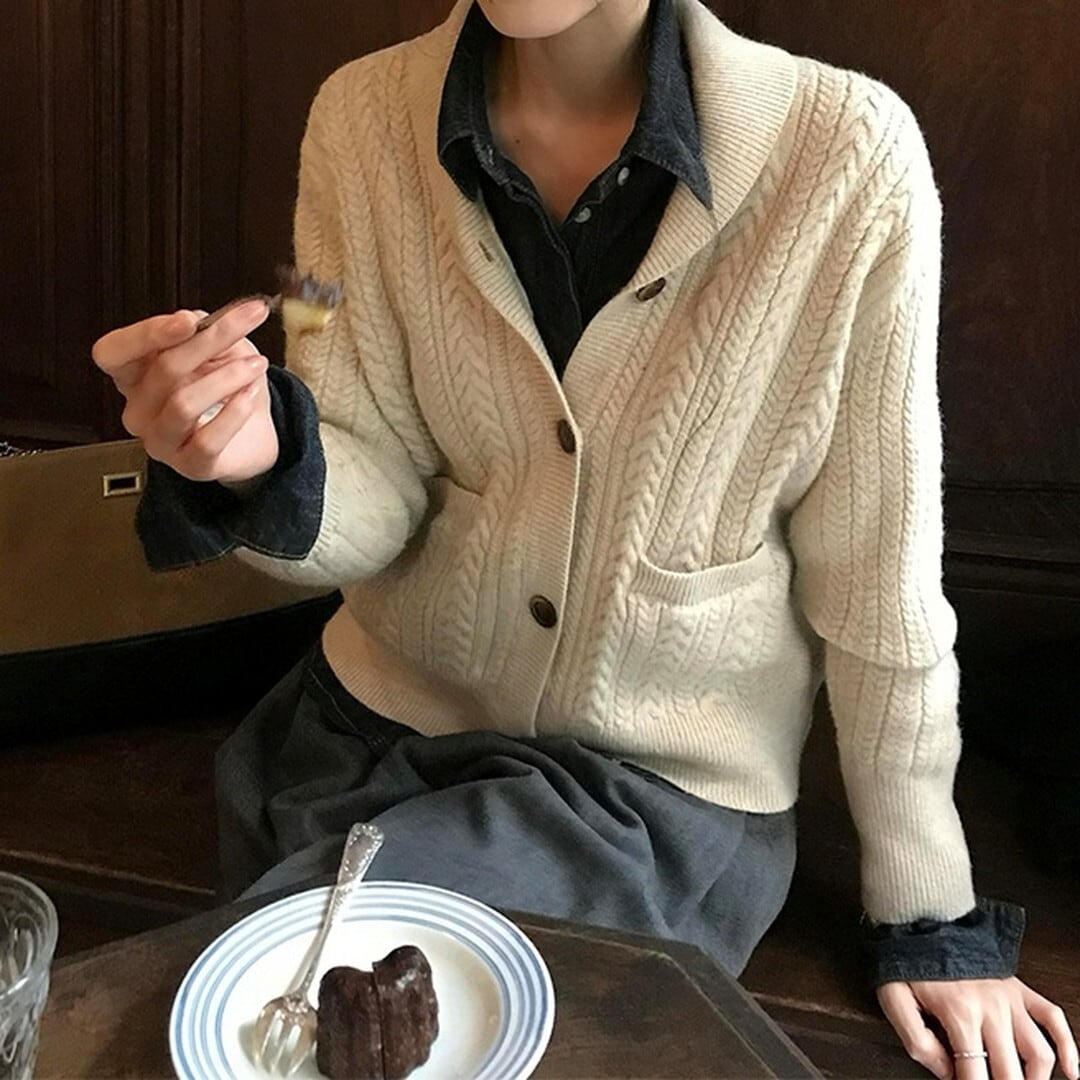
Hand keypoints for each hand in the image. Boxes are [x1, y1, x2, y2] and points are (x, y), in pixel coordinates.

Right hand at [91, 299, 278, 483]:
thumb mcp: (219, 348)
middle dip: (211, 341)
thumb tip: (190, 320)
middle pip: (163, 369)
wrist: (256, 432)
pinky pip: (207, 440)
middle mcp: (139, 410)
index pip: (112, 353)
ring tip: (255, 364)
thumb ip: (202, 330)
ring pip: (184, 403)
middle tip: (246, 323)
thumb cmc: (227, 389)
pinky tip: (250, 395)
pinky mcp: (190, 465)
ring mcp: (161, 441)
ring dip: (228, 377)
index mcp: (134, 375)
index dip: (145, 335)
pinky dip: (236, 412)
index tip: (188, 321)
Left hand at [879, 977, 1078, 1079]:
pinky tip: (1069, 1070)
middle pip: (1010, 1072)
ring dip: (1035, 1078)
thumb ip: (916, 1041)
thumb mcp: (894, 999)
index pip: (974, 1074)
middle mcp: (990, 1008)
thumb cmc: (908, 959)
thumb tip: (944, 1071)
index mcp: (959, 1013)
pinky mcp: (1019, 988)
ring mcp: (1009, 998)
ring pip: (1039, 1053)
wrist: (921, 920)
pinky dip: (1068, 1047)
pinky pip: (1054, 1018)